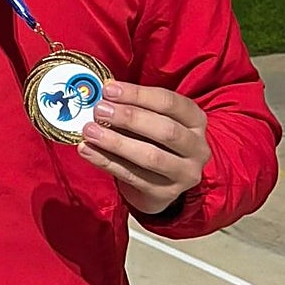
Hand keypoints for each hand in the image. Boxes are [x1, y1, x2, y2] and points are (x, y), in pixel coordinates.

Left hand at [77, 80, 210, 214]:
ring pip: (150, 157)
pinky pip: (132, 177)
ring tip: (90, 131)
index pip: (170, 103)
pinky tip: (87, 150)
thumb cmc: (152, 141)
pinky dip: (106, 162)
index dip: (138, 95)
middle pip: (165, 130)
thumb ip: (132, 108)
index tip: (108, 90)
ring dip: (116, 142)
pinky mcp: (165, 194)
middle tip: (99, 110)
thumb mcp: (151, 119)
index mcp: (195, 120)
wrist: (161, 183)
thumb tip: (101, 96)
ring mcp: (184, 173)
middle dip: (129, 118)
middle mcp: (197, 148)